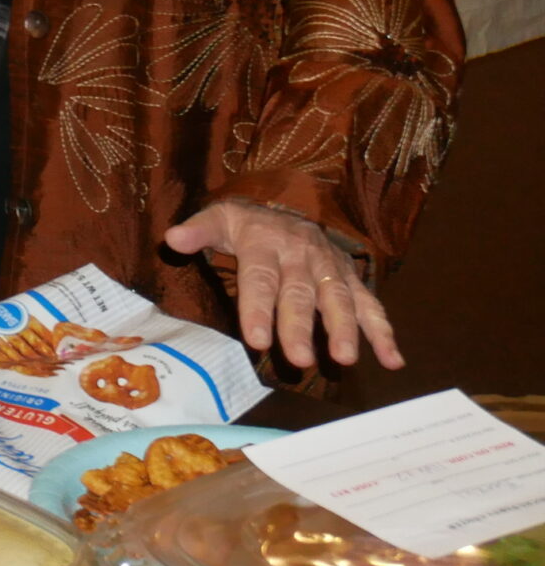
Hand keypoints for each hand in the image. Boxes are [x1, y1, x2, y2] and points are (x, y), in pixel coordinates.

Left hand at [164, 199, 400, 371]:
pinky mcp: (351, 279)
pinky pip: (370, 304)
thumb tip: (172, 239)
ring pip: (339, 300)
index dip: (257, 309)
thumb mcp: (219, 218)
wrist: (287, 206)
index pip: (259, 279)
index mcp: (265, 243)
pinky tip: (393, 360)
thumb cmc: (246, 223)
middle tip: (299, 360)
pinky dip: (384, 332)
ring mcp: (330, 268)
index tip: (256, 340)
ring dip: (345, 330)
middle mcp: (301, 256)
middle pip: (300, 295)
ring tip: (345, 359)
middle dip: (300, 327)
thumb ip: (198, 231)